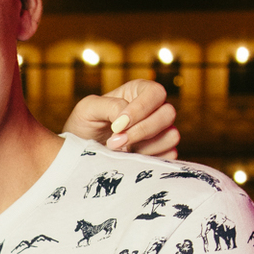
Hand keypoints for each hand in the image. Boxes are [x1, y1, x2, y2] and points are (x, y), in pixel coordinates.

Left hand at [64, 79, 178, 156]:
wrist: (82, 154)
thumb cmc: (84, 125)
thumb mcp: (87, 109)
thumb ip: (108, 105)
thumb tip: (126, 117)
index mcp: (138, 92)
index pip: (156, 93)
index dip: (140, 109)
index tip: (117, 125)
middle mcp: (153, 110)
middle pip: (168, 114)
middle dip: (141, 131)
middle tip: (114, 142)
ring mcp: (159, 132)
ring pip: (172, 136)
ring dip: (145, 147)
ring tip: (120, 151)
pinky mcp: (161, 153)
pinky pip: (169, 156)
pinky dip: (149, 160)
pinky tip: (129, 159)